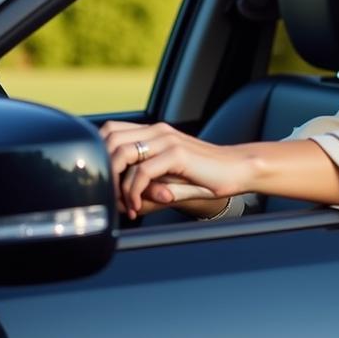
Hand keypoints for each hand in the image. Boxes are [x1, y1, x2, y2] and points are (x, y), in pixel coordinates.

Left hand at [99, 120, 244, 219]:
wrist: (239, 170)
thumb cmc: (206, 177)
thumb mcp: (170, 179)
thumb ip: (146, 184)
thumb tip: (118, 201)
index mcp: (155, 132)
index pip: (111, 131)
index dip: (100, 155)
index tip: (103, 184)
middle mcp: (158, 131)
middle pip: (110, 139)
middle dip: (103, 171)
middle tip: (108, 198)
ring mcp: (167, 140)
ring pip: (121, 154)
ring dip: (116, 184)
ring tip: (123, 205)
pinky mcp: (177, 154)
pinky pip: (142, 172)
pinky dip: (133, 192)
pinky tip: (138, 206)